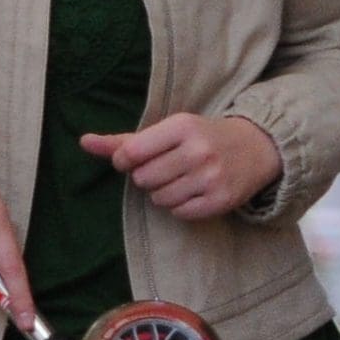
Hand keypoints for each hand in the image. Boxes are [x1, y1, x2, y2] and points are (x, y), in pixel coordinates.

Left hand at [80, 113, 282, 220]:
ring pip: (160, 199)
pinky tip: (193, 192)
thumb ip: (124, 140)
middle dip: (148, 177)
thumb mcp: (167, 131)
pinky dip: (180, 206)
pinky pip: (179, 213)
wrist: (256, 148)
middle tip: (167, 168)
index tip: (135, 159)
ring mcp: (211, 177)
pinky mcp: (220, 200)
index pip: (132, 152)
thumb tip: (83, 142)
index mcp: (182, 126)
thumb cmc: (201, 138)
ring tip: (181, 180)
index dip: (126, 161)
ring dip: (163, 193)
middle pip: (144, 179)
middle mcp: (198, 151)